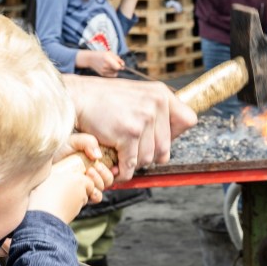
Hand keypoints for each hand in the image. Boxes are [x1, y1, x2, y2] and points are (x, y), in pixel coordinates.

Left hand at [28, 134, 112, 222]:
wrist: (40, 164)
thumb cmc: (55, 152)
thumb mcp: (72, 141)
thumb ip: (88, 141)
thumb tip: (98, 155)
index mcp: (92, 162)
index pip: (109, 167)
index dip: (109, 166)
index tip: (99, 161)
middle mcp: (90, 175)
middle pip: (108, 180)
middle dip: (104, 174)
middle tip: (94, 167)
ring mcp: (85, 186)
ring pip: (102, 189)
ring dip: (99, 181)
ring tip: (87, 172)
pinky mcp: (79, 196)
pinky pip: (95, 198)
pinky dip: (95, 193)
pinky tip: (86, 185)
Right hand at [62, 74, 197, 180]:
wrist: (78, 98)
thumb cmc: (105, 100)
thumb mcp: (139, 94)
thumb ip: (157, 110)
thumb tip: (178, 132)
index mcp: (162, 94)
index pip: (189, 121)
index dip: (175, 134)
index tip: (158, 137)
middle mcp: (156, 104)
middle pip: (166, 148)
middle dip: (149, 154)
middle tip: (132, 150)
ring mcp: (143, 119)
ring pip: (149, 158)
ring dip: (134, 162)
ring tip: (121, 153)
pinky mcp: (129, 133)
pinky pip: (132, 164)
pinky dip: (123, 170)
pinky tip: (116, 166)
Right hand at [78, 51, 124, 77]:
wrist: (90, 59)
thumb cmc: (101, 55)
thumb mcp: (110, 53)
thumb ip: (118, 59)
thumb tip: (123, 65)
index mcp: (107, 59)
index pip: (118, 67)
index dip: (120, 65)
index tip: (120, 63)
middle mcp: (105, 66)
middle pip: (117, 70)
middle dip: (117, 67)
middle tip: (113, 63)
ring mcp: (103, 71)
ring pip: (115, 73)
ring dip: (115, 70)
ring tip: (110, 65)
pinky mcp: (102, 74)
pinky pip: (112, 75)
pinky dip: (112, 72)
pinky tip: (108, 68)